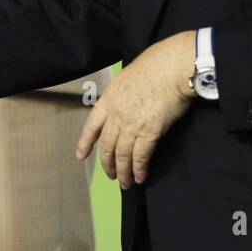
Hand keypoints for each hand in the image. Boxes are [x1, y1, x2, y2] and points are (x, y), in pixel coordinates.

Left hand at [75, 31, 195, 188]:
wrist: (171, 68)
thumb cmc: (154, 67)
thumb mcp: (126, 78)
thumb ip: (121, 95)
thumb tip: (125, 103)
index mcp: (108, 100)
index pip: (91, 126)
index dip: (85, 143)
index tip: (80, 156)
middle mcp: (115, 115)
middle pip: (107, 146)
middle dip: (107, 164)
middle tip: (110, 176)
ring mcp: (131, 125)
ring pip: (122, 155)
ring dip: (123, 172)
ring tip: (125, 183)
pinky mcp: (150, 132)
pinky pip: (141, 156)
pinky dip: (139, 169)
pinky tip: (140, 177)